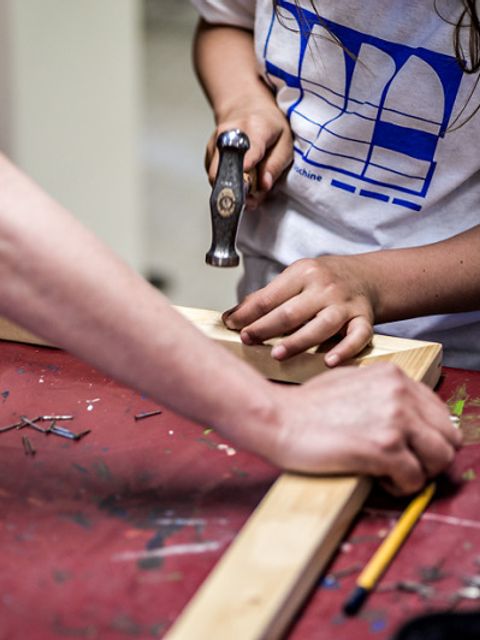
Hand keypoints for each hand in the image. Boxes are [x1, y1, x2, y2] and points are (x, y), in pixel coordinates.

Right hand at [206, 101, 292, 207]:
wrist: (245, 107)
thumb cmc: (269, 126)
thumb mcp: (285, 142)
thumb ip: (276, 165)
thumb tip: (264, 185)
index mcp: (255, 127)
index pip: (249, 150)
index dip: (247, 167)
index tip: (246, 182)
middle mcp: (230, 133)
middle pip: (225, 167)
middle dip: (237, 189)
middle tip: (252, 199)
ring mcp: (216, 142)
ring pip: (217, 176)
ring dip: (232, 189)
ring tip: (248, 189)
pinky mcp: (208, 153)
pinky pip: (215, 176)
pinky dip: (227, 183)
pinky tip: (239, 178)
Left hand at [224, 256, 377, 365]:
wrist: (368, 276)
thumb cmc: (324, 281)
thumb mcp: (295, 279)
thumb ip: (265, 298)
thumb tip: (231, 317)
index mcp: (303, 274)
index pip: (269, 297)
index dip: (248, 314)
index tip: (232, 325)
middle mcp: (325, 288)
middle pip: (291, 312)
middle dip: (265, 328)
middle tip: (247, 340)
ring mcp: (345, 305)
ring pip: (320, 326)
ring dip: (297, 342)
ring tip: (277, 354)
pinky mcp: (363, 320)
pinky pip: (357, 337)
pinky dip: (344, 350)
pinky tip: (329, 362)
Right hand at [268, 362, 461, 494]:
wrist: (277, 418)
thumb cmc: (307, 405)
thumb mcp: (351, 382)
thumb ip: (384, 394)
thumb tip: (409, 418)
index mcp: (394, 376)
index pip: (440, 414)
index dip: (429, 437)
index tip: (411, 449)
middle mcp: (400, 393)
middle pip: (448, 437)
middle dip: (430, 457)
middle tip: (405, 464)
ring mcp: (394, 420)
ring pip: (440, 459)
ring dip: (420, 472)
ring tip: (392, 473)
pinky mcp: (384, 448)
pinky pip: (415, 479)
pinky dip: (400, 486)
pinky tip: (377, 478)